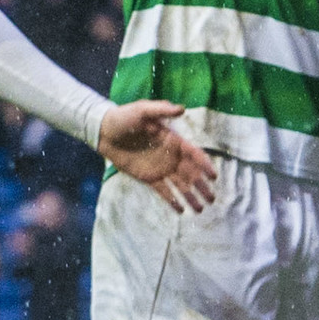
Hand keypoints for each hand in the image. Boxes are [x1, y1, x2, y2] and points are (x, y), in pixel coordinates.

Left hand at [96, 99, 216, 212]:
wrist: (104, 131)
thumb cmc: (125, 117)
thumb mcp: (143, 110)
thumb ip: (161, 110)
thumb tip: (181, 108)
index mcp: (174, 141)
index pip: (195, 155)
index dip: (205, 165)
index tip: (214, 177)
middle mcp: (171, 156)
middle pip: (191, 174)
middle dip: (202, 186)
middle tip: (212, 199)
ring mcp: (161, 168)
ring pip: (180, 185)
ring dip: (191, 197)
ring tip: (200, 210)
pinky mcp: (148, 177)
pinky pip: (163, 191)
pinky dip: (172, 200)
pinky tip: (181, 210)